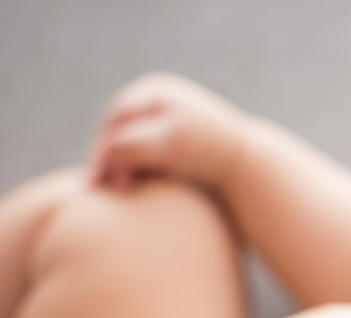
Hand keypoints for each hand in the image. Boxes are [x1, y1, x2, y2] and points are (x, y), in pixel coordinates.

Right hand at [87, 72, 248, 191]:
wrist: (253, 164)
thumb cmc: (212, 154)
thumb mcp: (167, 147)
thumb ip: (129, 146)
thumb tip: (103, 153)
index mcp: (156, 91)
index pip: (115, 122)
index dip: (102, 151)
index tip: (98, 181)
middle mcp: (160, 100)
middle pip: (121, 131)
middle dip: (108, 160)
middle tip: (98, 189)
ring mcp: (170, 118)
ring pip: (134, 144)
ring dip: (122, 167)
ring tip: (119, 192)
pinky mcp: (180, 139)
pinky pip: (150, 155)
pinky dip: (140, 171)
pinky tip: (137, 191)